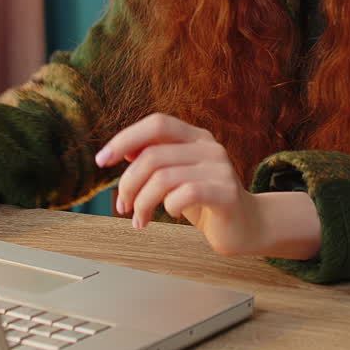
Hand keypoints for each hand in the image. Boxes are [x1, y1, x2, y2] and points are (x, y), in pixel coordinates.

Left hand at [95, 113, 261, 255]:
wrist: (247, 226)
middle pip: (152, 156)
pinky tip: (170, 215)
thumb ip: (155, 160)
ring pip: (163, 178)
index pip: (157, 123)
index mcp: (195, 137)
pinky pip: (185, 195)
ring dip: (142, 202)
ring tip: (140, 219)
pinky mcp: (227, 193)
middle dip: (128, 184)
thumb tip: (123, 149)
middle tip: (123, 206)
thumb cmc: (206, 201)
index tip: (101, 160)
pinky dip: (168, 207)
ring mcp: (220, 168)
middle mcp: (209, 147)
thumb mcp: (176, 176)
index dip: (125, 138)